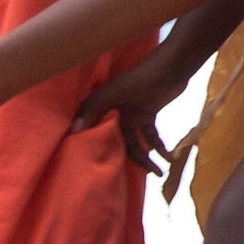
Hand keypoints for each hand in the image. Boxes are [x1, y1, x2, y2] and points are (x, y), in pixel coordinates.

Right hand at [73, 23, 214, 184]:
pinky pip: (152, 135)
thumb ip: (92, 107)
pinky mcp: (149, 113)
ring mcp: (134, 114)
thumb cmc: (141, 77)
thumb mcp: (114, 92)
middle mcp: (117, 113)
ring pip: (138, 142)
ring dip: (148, 157)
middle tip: (141, 177)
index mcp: (105, 107)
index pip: (99, 134)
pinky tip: (169, 158)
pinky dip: (159, 146)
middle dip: (132, 161)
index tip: (104, 172)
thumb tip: (73, 130)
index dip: (101, 151)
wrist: (171, 66)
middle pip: (121, 143)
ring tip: (159, 173)